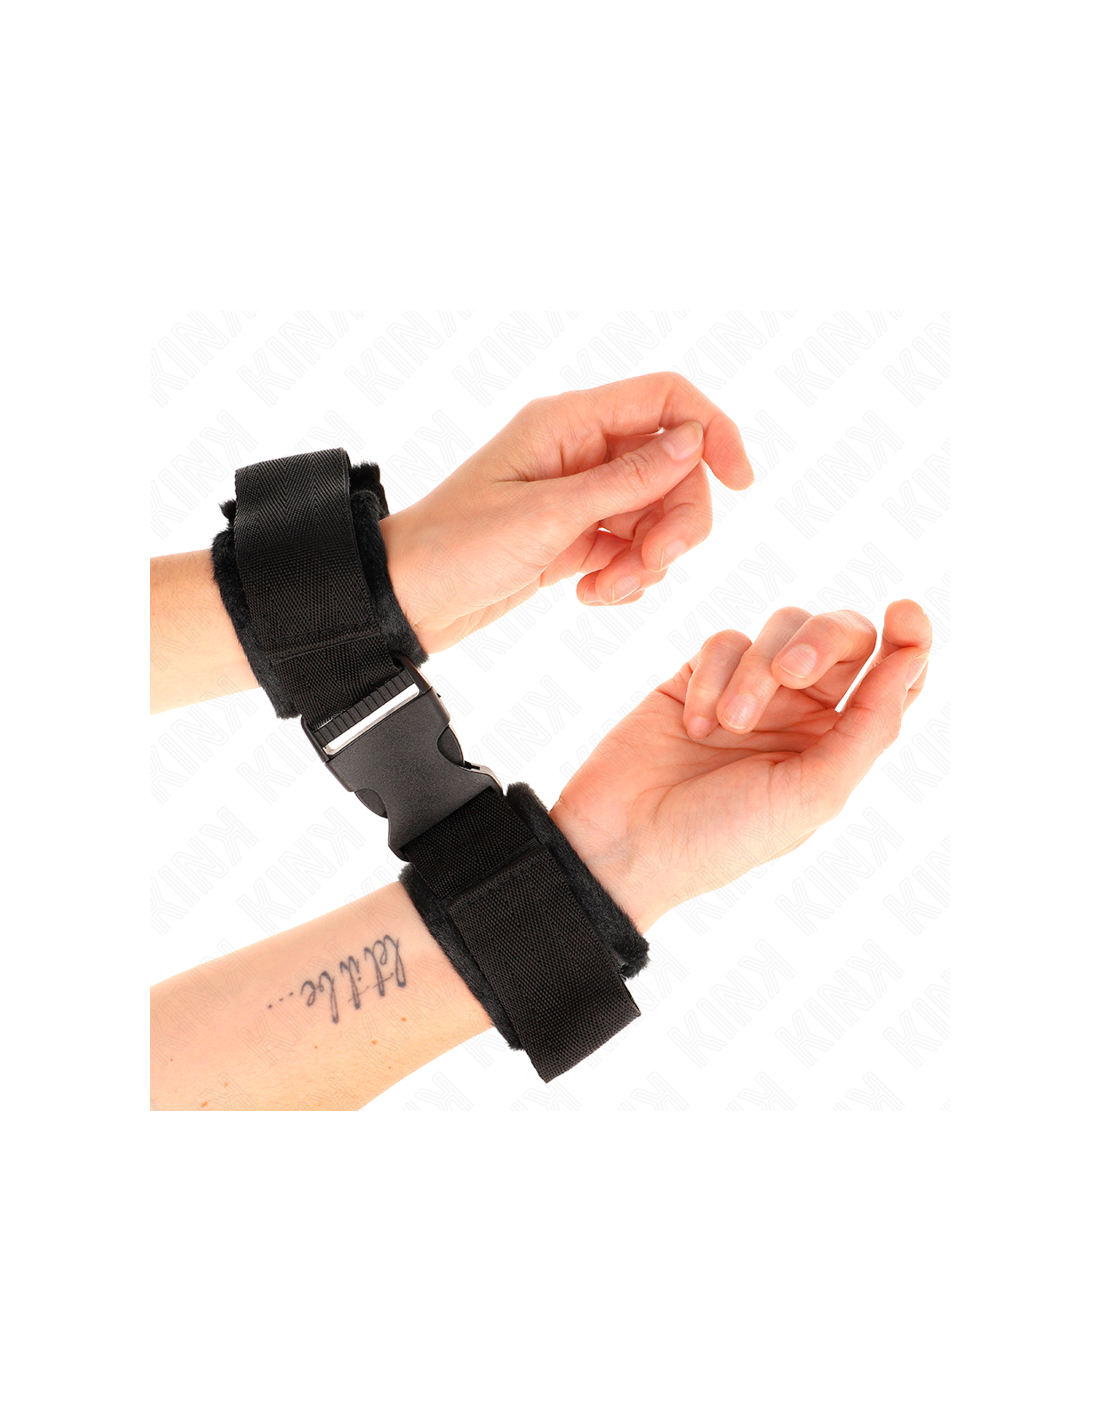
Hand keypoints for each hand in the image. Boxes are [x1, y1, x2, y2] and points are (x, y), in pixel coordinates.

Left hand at [378, 372, 752, 650]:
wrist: (405, 601)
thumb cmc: (457, 548)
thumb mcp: (547, 516)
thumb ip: (627, 481)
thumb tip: (695, 441)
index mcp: (569, 423)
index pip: (668, 399)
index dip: (714, 431)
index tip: (741, 482)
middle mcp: (580, 451)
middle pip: (675, 466)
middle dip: (678, 519)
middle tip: (651, 563)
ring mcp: (580, 496)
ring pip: (658, 513)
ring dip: (649, 559)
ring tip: (606, 590)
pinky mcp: (575, 537)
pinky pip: (632, 548)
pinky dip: (626, 575)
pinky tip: (592, 595)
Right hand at [550, 601, 931, 932]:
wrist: (624, 845)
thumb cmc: (723, 836)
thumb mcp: (813, 794)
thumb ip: (870, 726)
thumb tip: (912, 659)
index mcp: (840, 746)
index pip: (894, 679)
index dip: (911, 639)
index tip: (906, 613)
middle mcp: (803, 714)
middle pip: (843, 638)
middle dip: (824, 641)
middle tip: (793, 672)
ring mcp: (750, 691)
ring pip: (781, 628)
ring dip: (756, 671)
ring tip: (730, 724)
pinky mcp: (697, 677)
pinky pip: (724, 641)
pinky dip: (714, 678)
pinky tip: (694, 725)